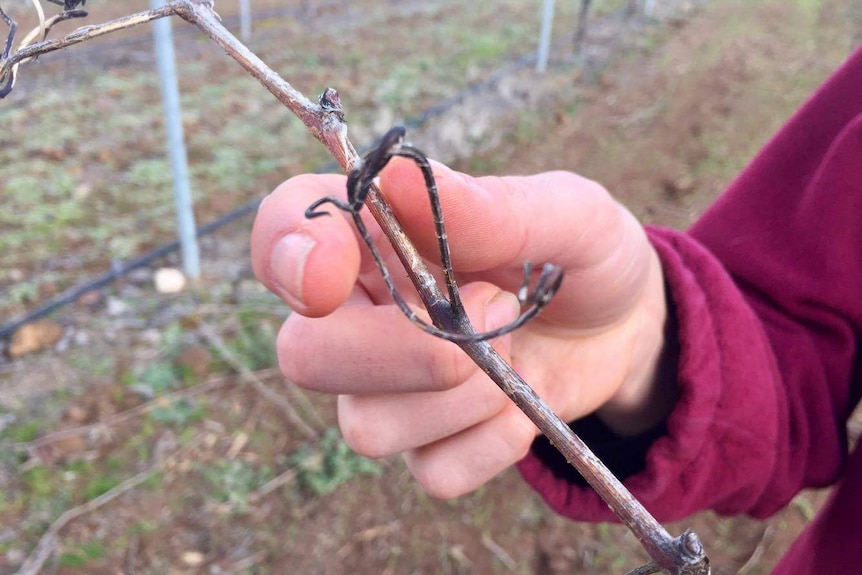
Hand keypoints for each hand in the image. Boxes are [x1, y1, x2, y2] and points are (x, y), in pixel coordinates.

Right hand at [250, 158, 670, 497]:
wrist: (623, 325)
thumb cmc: (579, 250)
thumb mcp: (565, 212)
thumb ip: (488, 205)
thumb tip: (395, 175)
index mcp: (374, 234)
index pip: (282, 230)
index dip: (286, 253)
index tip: (333, 275)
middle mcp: (360, 312)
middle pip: (305, 355)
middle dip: (404, 352)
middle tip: (494, 310)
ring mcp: (385, 387)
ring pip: (366, 427)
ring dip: (464, 397)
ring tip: (518, 353)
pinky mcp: (426, 444)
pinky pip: (432, 471)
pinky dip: (492, 443)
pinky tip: (521, 405)